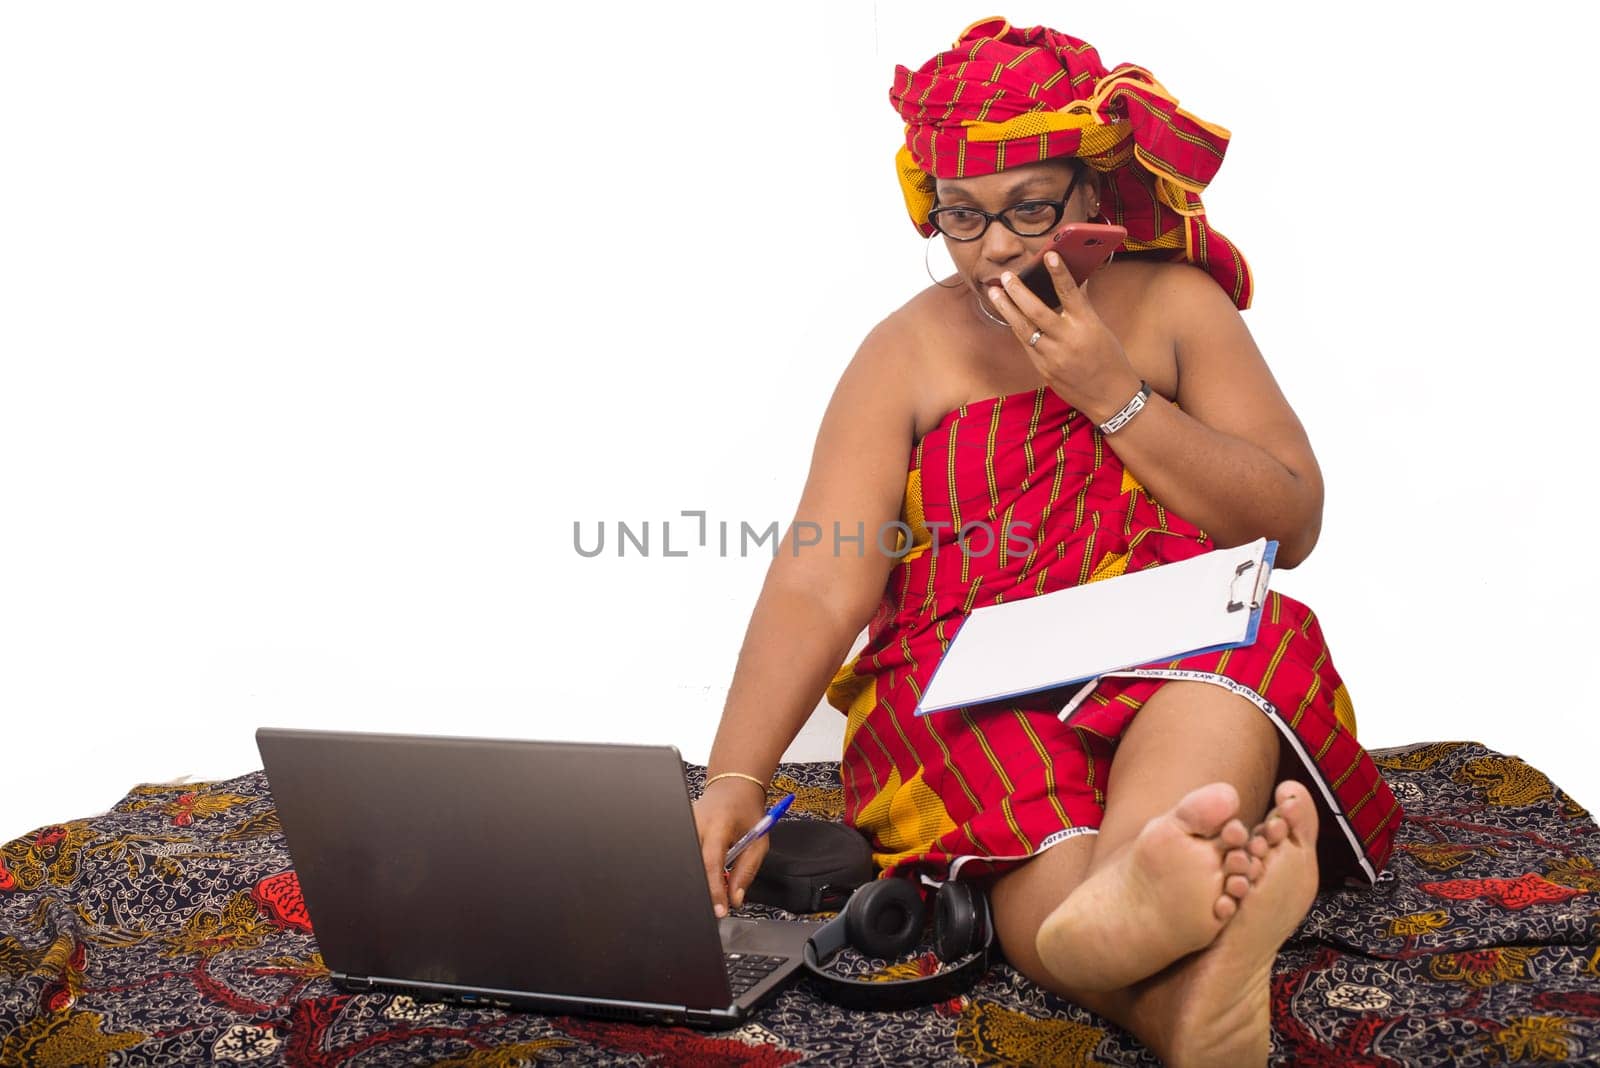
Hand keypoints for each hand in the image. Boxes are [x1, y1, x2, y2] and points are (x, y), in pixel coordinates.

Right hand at [692, 779, 770, 917]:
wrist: (732, 788)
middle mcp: (696, 823)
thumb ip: (746, 871)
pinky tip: (706, 865)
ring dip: (701, 877)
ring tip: (717, 875)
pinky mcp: (678, 827)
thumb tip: (734, 899)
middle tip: (719, 899)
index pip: (711, 863)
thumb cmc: (746, 812)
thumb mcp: (758, 841)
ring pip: (687, 862)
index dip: (714, 890)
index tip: (719, 909)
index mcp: (718, 824)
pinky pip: (685, 854)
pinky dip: (695, 867)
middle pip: (694, 866)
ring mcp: (684, 824)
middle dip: (705, 888)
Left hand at [986, 252, 1141, 422]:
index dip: (1059, 273)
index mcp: (1087, 325)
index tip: (1049, 255)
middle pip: (1037, 311)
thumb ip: (1081, 308)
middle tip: (1006, 276)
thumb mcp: (1100, 329)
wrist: (1110, 396)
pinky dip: (1017, 328)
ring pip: (1023, 329)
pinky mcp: (1044, 369)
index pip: (1070, 292)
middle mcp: (1068, 340)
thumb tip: (1072, 281)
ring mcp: (1053, 356)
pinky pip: (1026, 344)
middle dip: (1018, 291)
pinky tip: (1008, 315)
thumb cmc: (1109, 358)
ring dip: (1007, 308)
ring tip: (995, 292)